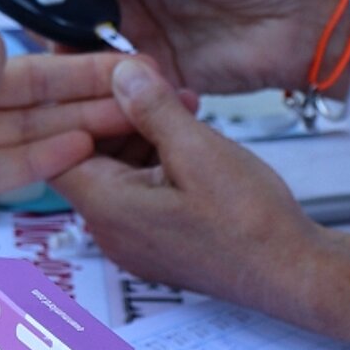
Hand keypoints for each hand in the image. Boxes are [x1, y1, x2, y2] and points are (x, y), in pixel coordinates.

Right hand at [46, 0, 333, 96]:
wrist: (304, 22)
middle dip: (36, 7)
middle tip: (12, 20)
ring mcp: (137, 32)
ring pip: (79, 43)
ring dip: (62, 52)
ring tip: (44, 59)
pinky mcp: (152, 72)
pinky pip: (111, 81)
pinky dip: (95, 85)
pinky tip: (79, 89)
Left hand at [51, 57, 349, 330]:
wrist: (291, 273)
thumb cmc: (250, 225)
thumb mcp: (198, 150)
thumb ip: (152, 109)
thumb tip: (121, 76)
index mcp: (109, 208)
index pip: (59, 149)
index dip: (79, 107)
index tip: (107, 77)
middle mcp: (110, 230)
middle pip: (89, 157)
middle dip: (118, 114)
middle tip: (152, 82)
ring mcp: (133, 239)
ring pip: (118, 171)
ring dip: (143, 135)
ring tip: (182, 106)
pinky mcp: (156, 242)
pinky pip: (140, 191)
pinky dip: (157, 160)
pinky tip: (188, 138)